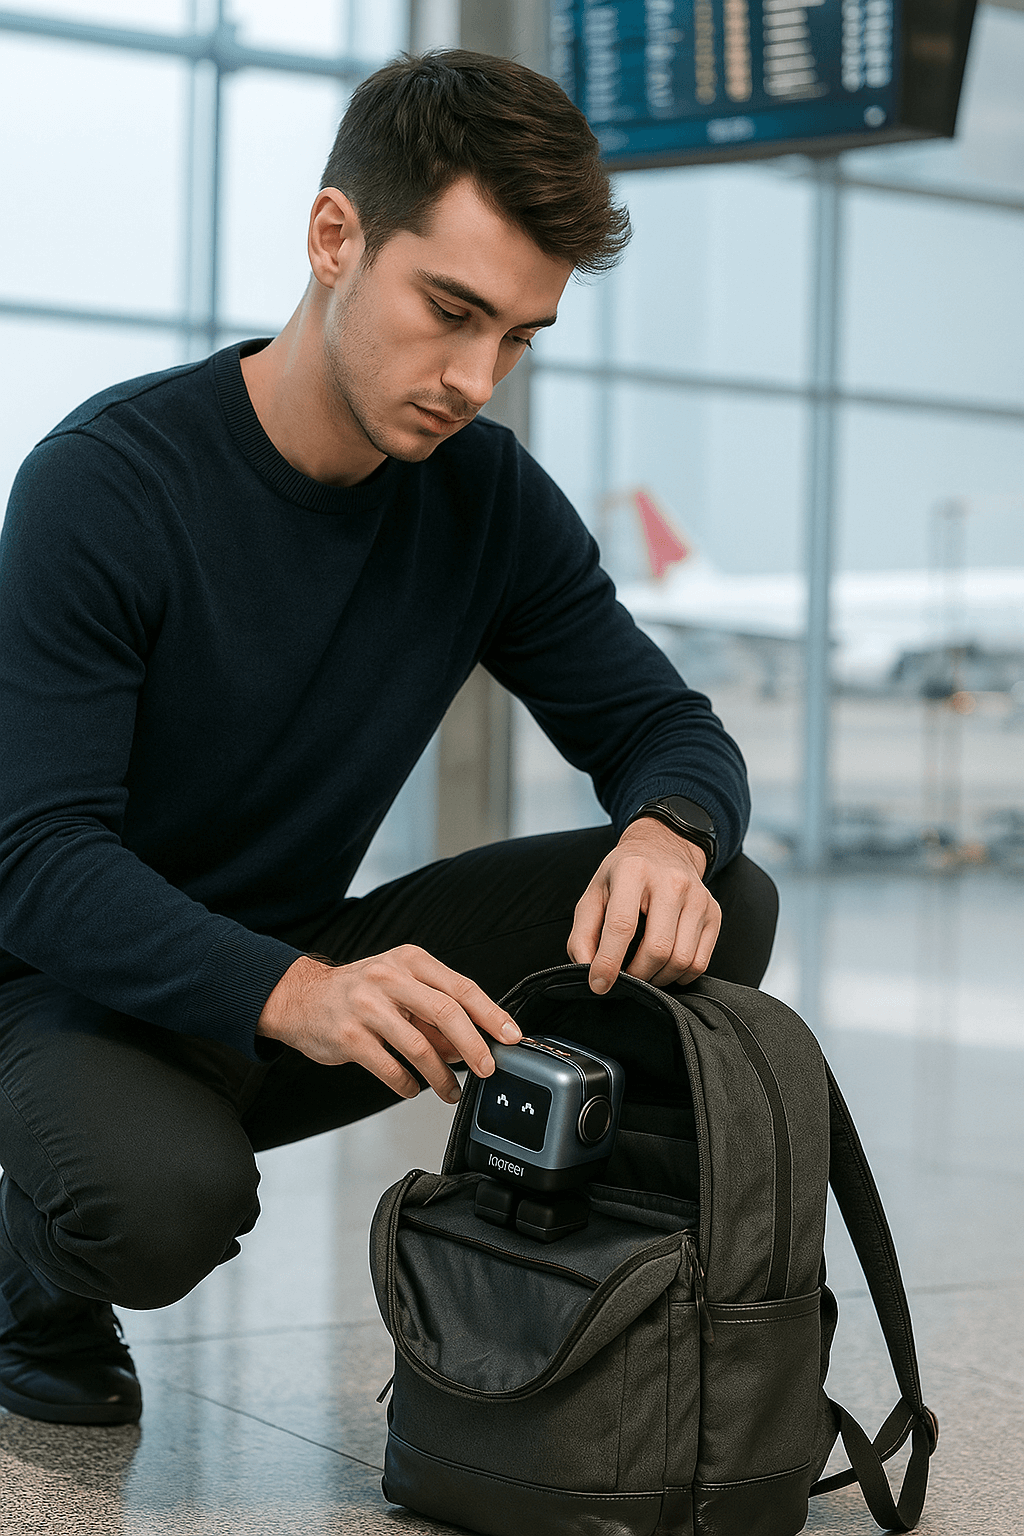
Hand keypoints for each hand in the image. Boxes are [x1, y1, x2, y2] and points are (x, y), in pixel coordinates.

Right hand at [257, 945, 521, 1103]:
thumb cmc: (358, 992)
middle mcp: (389, 977)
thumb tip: (471, 1046)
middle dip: (474, 1046)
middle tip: (487, 1068)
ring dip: (441, 1076)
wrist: (299, 998)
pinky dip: (407, 1084)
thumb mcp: (399, 986)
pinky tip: (413, 1088)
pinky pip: (390, 1067)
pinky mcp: (349, 1036)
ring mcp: (366, 1006)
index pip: (461, 987)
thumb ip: (435, 1012)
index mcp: (409, 960)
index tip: (510, 1036)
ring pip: (419, 1046)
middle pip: (445, 1012)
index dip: (491, 1013)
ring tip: (451, 1091)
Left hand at [568, 818, 721, 992]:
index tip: (600, 984)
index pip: (622, 925)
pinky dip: (680, 975)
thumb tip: (587, 971)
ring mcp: (698, 897)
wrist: (663, 848)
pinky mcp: (714, 913)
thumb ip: (582, 934)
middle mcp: (671, 881)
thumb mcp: (594, 895)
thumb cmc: (623, 876)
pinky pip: (699, 962)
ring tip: (644, 971)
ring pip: (681, 960)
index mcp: (634, 871)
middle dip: (638, 975)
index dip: (608, 961)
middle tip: (626, 977)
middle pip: (657, 948)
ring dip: (659, 978)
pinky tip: (665, 966)